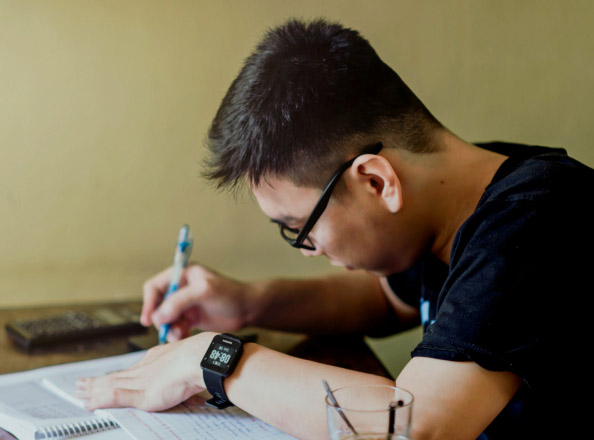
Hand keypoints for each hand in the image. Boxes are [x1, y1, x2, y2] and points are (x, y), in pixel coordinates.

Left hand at [76, 332, 212, 410]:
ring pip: (110, 384)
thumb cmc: (202, 362)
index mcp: (156, 360)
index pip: (130, 370)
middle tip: (81, 384)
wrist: (202, 359)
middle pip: (116, 376)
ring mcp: (142, 380)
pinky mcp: (141, 394)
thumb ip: (181, 373)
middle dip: (98, 381)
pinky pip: (114, 396)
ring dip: (94, 389)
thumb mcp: (189, 365)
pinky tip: (90, 404)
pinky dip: (100, 400)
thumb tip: (187, 380)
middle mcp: (145, 368)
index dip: (116, 374)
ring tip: (80, 392)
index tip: (105, 377)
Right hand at [142, 265, 250, 340]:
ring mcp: (186, 304)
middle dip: (161, 319)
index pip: (155, 286)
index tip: (149, 319)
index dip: (149, 302)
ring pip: (166, 319)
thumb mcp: (204, 291)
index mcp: (183, 275)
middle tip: (166, 330)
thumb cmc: (230, 293)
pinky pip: (176, 327)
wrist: (248, 309)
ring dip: (169, 328)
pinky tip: (183, 337)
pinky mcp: (192, 318)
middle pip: (158, 305)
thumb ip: (180, 301)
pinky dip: (177, 334)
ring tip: (178, 335)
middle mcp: (182, 289)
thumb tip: (158, 316)